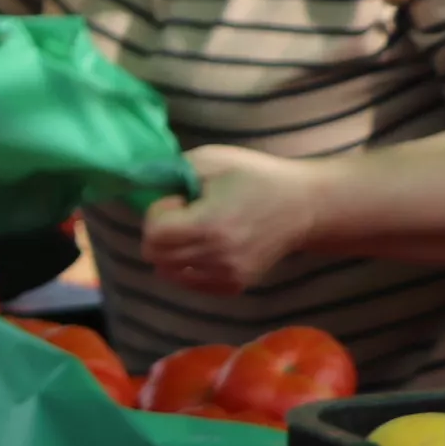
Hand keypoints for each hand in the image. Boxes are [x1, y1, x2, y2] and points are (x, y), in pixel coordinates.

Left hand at [139, 147, 321, 295]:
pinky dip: (187, 267)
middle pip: (156, 256)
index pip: (153, 233)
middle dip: (160, 232)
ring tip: (196, 230)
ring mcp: (228, 275)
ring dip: (170, 251)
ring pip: (168, 273)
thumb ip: (172, 171)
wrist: (305, 205)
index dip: (159, 212)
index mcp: (210, 225)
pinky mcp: (235, 285)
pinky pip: (190, 284)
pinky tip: (206, 246)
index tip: (180, 199)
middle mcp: (218, 256)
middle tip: (186, 214)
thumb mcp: (212, 160)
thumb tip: (140, 181)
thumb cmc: (257, 177)